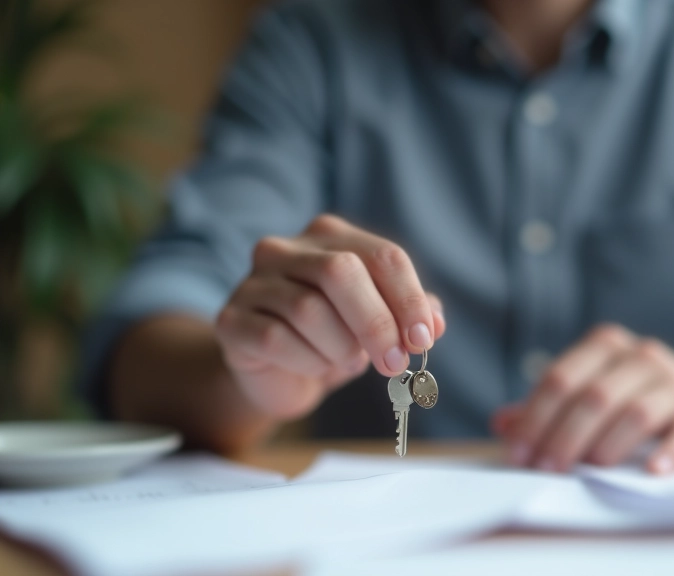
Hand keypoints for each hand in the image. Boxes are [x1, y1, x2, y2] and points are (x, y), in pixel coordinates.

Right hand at [214, 215, 445, 418]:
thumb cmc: (336, 339)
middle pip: (342, 272)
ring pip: (308, 310)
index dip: (409, 299)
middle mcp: (287, 248)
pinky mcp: (232, 319)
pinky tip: (314, 368)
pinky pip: (275, 339)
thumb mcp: (381, 325)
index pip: (383, 255)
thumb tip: (435, 322)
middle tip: (394, 363)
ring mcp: (253, 281)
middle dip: (376, 323)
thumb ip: (411, 317)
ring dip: (340, 348)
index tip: (424, 340)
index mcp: (332, 236)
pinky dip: (307, 361)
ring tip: (346, 362)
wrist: (278, 375)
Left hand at [493, 325, 673, 474]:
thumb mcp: (594, 389)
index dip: (535, 418)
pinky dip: (669, 453)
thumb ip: (550, 406)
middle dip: (563, 436)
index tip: (518, 454)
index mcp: (606, 346)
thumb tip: (502, 424)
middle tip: (546, 470)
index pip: (561, 378)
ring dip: (606, 446)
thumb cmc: (637, 395)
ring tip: (589, 471)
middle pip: (594, 397)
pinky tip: (653, 470)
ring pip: (635, 413)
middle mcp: (641, 357)